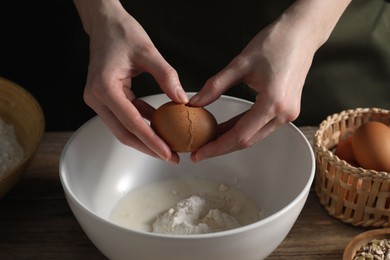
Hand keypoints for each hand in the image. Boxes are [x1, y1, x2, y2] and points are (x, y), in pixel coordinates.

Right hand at [74, 0, 187, 163]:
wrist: (105, 24)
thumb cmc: (122, 33)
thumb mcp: (148, 52)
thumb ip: (166, 76)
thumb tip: (182, 100)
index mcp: (104, 87)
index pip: (131, 122)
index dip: (151, 140)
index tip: (167, 152)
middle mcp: (96, 97)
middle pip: (124, 133)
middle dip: (148, 147)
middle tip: (171, 156)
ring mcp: (98, 100)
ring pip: (123, 129)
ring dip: (145, 139)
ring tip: (167, 147)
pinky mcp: (105, 98)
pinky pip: (124, 117)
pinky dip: (142, 124)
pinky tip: (160, 128)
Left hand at [189, 0, 350, 161]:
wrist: (302, 33)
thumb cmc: (275, 42)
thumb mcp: (240, 64)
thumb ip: (215, 86)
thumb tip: (195, 103)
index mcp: (273, 103)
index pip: (240, 136)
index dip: (216, 147)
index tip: (198, 153)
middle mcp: (284, 114)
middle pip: (247, 140)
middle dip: (220, 147)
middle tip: (198, 150)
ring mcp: (288, 114)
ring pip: (254, 136)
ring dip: (230, 139)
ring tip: (208, 138)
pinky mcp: (287, 109)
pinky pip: (261, 126)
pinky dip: (242, 129)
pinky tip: (225, 128)